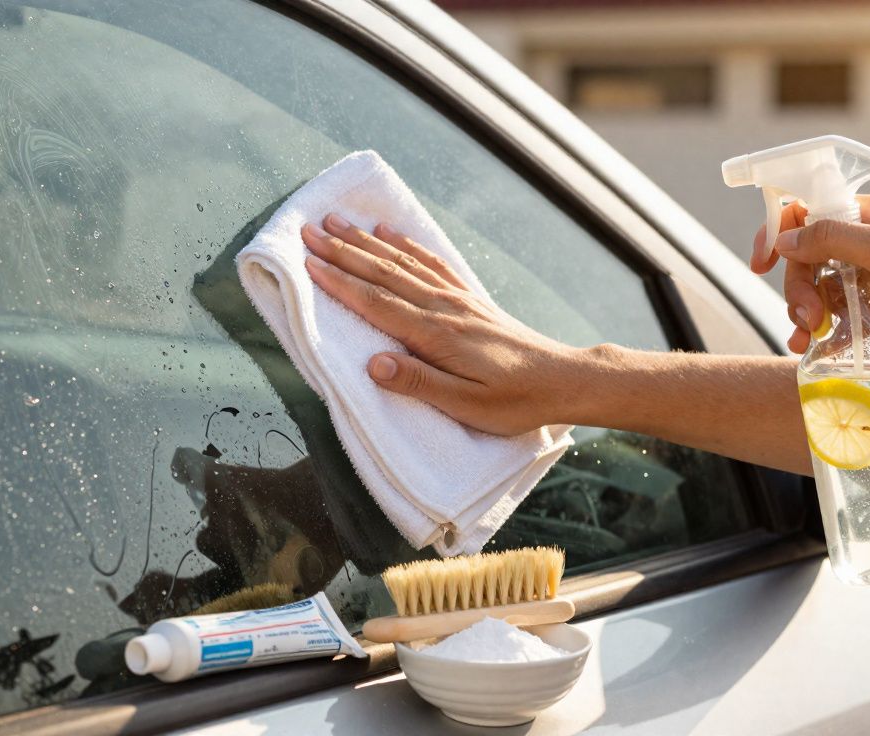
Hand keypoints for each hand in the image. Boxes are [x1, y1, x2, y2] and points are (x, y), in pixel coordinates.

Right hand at [301, 214, 586, 435]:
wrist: (561, 379)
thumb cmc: (513, 400)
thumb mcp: (465, 404)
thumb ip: (418, 382)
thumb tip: (373, 364)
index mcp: (437, 334)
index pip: (377, 302)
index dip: (340, 282)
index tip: (308, 263)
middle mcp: (444, 307)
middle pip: (384, 272)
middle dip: (343, 251)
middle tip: (308, 230)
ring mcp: (458, 298)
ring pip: (404, 261)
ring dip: (367, 241)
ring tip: (337, 222)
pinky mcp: (470, 298)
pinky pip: (431, 262)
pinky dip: (407, 243)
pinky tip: (391, 231)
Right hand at [753, 195, 869, 363]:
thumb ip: (831, 239)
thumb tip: (784, 239)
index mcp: (869, 217)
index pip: (809, 215)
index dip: (780, 234)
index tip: (762, 262)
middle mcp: (866, 246)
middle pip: (807, 261)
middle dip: (797, 288)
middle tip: (805, 315)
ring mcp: (869, 282)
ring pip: (816, 293)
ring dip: (803, 314)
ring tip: (807, 336)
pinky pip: (834, 321)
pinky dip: (818, 335)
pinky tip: (812, 349)